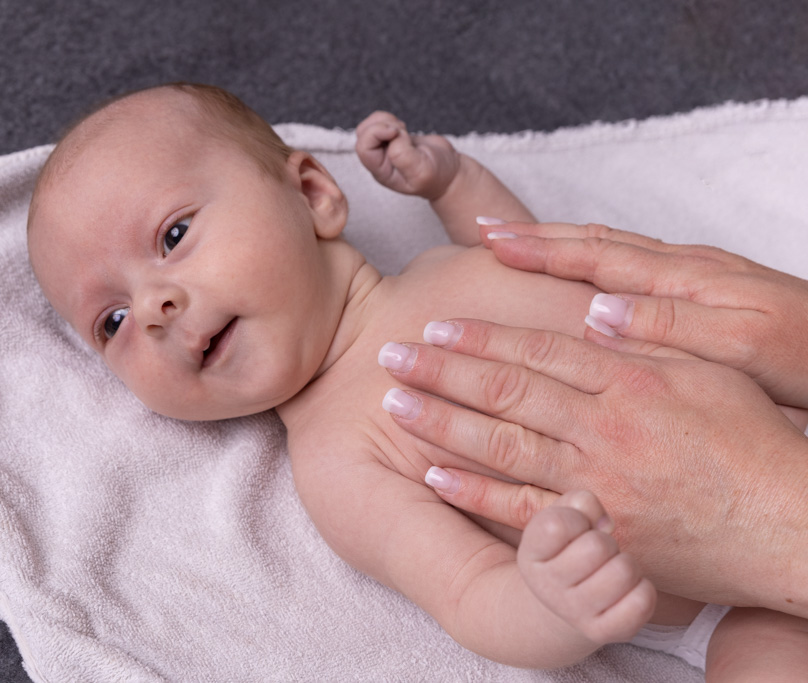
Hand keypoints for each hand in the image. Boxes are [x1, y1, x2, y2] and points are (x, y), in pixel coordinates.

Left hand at [354, 111, 458, 199]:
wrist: (450, 173)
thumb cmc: (437, 176)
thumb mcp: (422, 171)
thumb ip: (403, 157)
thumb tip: (392, 138)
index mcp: (381, 171)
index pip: (364, 148)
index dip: (376, 133)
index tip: (397, 132)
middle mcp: (379, 160)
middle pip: (363, 134)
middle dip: (382, 124)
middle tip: (402, 131)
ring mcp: (384, 149)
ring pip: (369, 126)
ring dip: (385, 120)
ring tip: (404, 130)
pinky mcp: (391, 139)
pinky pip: (380, 123)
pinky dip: (390, 119)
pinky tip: (403, 130)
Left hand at [380, 318, 807, 615]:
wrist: (787, 524)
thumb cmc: (751, 442)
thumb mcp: (708, 371)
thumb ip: (646, 340)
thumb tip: (589, 310)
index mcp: (631, 378)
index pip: (537, 348)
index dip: (481, 335)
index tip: (436, 324)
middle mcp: (606, 425)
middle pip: (507, 389)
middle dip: (442, 368)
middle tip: (391, 354)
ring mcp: (597, 479)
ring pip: (504, 442)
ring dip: (443, 420)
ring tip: (395, 401)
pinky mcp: (596, 528)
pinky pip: (524, 509)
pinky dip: (476, 491)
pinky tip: (433, 473)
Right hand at [480, 220, 807, 409]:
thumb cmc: (806, 359)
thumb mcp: (742, 347)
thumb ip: (669, 325)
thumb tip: (596, 312)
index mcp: (685, 280)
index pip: (596, 257)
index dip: (539, 251)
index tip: (491, 243)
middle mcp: (684, 270)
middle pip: (595, 243)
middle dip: (536, 238)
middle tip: (484, 232)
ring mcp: (695, 277)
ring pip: (612, 249)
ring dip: (558, 244)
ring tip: (514, 241)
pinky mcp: (706, 291)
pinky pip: (633, 265)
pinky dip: (592, 260)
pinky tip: (579, 271)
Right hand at [518, 491, 655, 644]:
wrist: (561, 604)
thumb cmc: (567, 549)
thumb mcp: (561, 518)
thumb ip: (580, 502)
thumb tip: (606, 524)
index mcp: (530, 553)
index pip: (558, 524)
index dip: (577, 518)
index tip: (577, 528)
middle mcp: (546, 586)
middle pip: (597, 546)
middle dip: (606, 542)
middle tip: (599, 552)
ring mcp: (573, 612)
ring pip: (623, 572)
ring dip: (626, 564)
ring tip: (613, 569)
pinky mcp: (602, 632)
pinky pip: (641, 602)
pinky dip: (643, 589)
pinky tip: (627, 589)